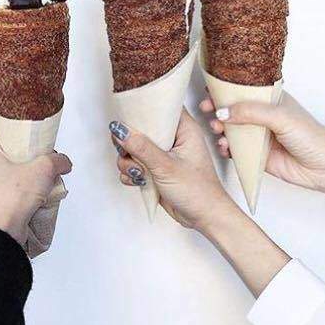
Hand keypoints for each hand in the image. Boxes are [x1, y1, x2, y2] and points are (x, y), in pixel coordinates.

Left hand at [0, 128, 71, 245]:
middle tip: (44, 148)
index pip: (1, 125)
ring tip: (46, 168)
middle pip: (9, 145)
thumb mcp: (43, 170)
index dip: (20, 123)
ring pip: (12, 164)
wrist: (5, 231)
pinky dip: (26, 180)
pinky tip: (41, 184)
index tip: (35, 125)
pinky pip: (13, 180)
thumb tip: (64, 162)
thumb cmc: (13, 197)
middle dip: (29, 148)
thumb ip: (58, 160)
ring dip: (30, 166)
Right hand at [111, 110, 238, 231]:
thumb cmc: (198, 191)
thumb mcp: (166, 167)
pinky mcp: (155, 169)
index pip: (162, 106)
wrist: (204, 218)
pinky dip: (131, 174)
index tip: (128, 114)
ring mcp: (163, 154)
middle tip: (130, 152)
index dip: (144, 108)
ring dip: (129, 161)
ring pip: (133, 148)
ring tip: (139, 173)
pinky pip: (133, 165)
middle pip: (141, 128)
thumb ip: (142, 147)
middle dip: (129, 142)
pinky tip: (140, 182)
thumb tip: (120, 130)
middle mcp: (173, 139)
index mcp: (184, 129)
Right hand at [201, 91, 324, 200]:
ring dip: (220, 130)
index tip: (209, 92)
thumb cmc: (312, 137)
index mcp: (270, 101)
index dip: (224, 90)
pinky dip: (226, 149)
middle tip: (208, 112)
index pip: (243, 90)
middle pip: (233, 110)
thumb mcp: (279, 117)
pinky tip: (226, 148)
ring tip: (219, 132)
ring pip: (231, 130)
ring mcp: (259, 136)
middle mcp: (263, 117)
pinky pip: (235, 150)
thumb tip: (223, 112)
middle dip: (217, 110)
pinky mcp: (256, 155)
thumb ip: (250, 112)